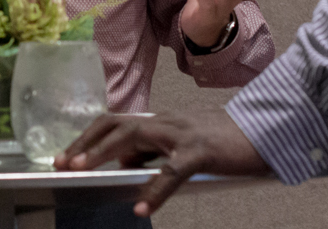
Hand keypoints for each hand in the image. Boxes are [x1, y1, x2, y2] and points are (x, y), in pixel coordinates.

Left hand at [56, 111, 269, 215]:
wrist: (264, 133)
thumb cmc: (223, 143)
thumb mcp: (181, 144)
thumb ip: (152, 150)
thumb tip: (122, 159)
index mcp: (161, 122)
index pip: (115, 122)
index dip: (87, 137)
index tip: (64, 156)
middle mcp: (167, 122)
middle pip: (116, 125)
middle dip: (86, 143)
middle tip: (62, 163)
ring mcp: (183, 134)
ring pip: (136, 137)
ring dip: (105, 154)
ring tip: (83, 172)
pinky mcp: (201, 151)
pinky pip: (172, 171)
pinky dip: (154, 190)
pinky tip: (141, 207)